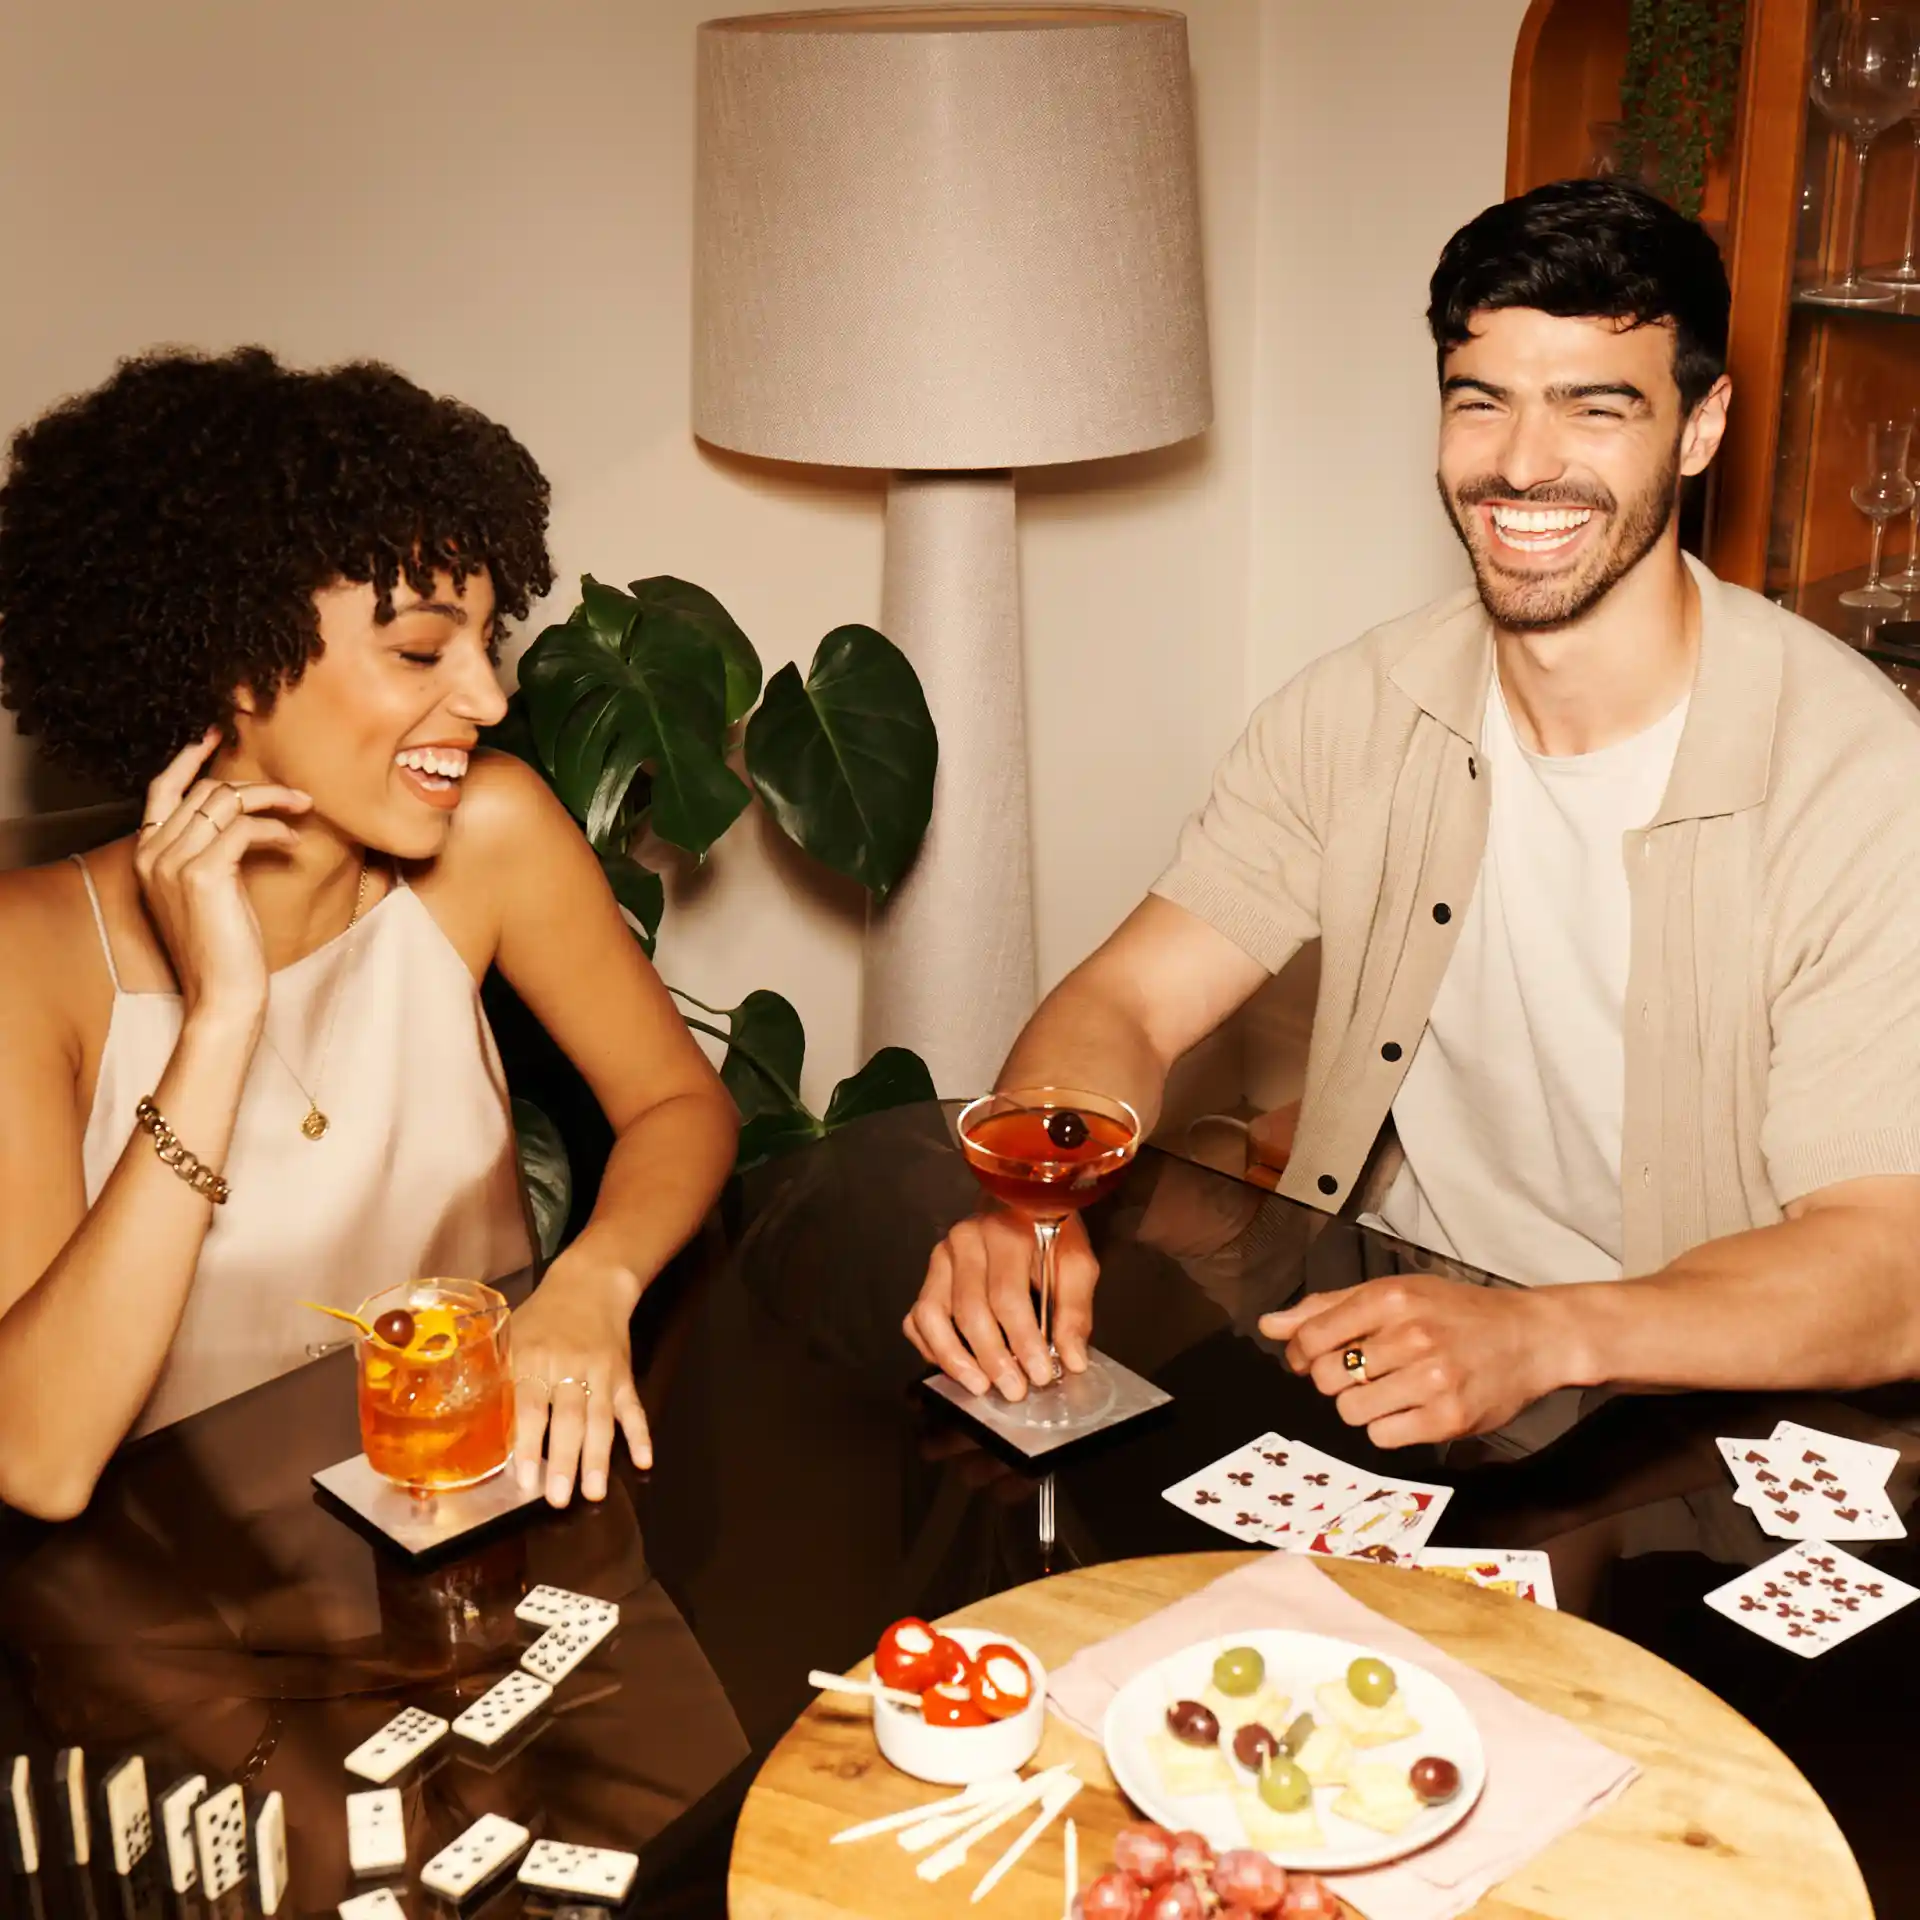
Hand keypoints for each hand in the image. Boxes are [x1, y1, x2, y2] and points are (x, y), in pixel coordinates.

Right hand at [134, 729, 311, 1021]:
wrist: (222, 995)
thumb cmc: (225, 947)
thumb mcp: (211, 890)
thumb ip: (210, 851)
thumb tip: (241, 814)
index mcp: (146, 855)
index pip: (162, 790)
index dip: (189, 758)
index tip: (216, 732)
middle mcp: (151, 853)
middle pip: (205, 792)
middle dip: (255, 787)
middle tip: (296, 797)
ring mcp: (172, 862)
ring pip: (225, 802)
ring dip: (272, 800)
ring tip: (302, 810)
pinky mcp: (202, 874)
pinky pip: (244, 827)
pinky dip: (275, 828)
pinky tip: (292, 841)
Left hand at [509, 1254, 650, 1505]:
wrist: (590, 1284)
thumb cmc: (543, 1317)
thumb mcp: (511, 1336)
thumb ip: (498, 1377)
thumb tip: (475, 1427)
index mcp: (534, 1358)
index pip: (530, 1405)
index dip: (528, 1443)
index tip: (524, 1478)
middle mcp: (569, 1366)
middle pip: (568, 1418)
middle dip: (565, 1461)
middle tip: (559, 1499)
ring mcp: (601, 1372)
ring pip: (601, 1419)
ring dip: (598, 1458)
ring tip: (594, 1493)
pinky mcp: (624, 1376)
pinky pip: (634, 1408)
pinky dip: (640, 1434)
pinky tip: (644, 1461)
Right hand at [902, 1208, 1098, 1400]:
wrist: (1022, 1204)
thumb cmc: (1052, 1235)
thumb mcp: (1077, 1264)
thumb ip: (1075, 1311)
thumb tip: (1072, 1361)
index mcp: (1005, 1232)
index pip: (1007, 1296)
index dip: (1023, 1341)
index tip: (1040, 1374)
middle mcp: (965, 1241)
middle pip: (969, 1310)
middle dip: (992, 1357)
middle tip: (1013, 1389)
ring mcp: (941, 1257)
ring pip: (932, 1315)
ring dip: (954, 1358)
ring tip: (979, 1386)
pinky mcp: (929, 1275)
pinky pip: (917, 1319)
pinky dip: (931, 1348)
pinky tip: (956, 1368)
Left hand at [1258, 1274, 1558, 1446]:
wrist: (1530, 1337)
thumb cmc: (1455, 1314)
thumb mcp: (1394, 1294)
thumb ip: (1327, 1309)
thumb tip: (1270, 1326)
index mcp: (1391, 1299)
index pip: (1311, 1337)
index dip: (1302, 1353)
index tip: (1313, 1356)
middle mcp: (1410, 1336)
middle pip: (1326, 1377)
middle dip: (1336, 1378)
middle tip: (1366, 1371)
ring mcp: (1432, 1380)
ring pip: (1351, 1411)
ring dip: (1362, 1405)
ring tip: (1392, 1389)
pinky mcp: (1448, 1419)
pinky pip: (1382, 1438)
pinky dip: (1389, 1428)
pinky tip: (1411, 1408)